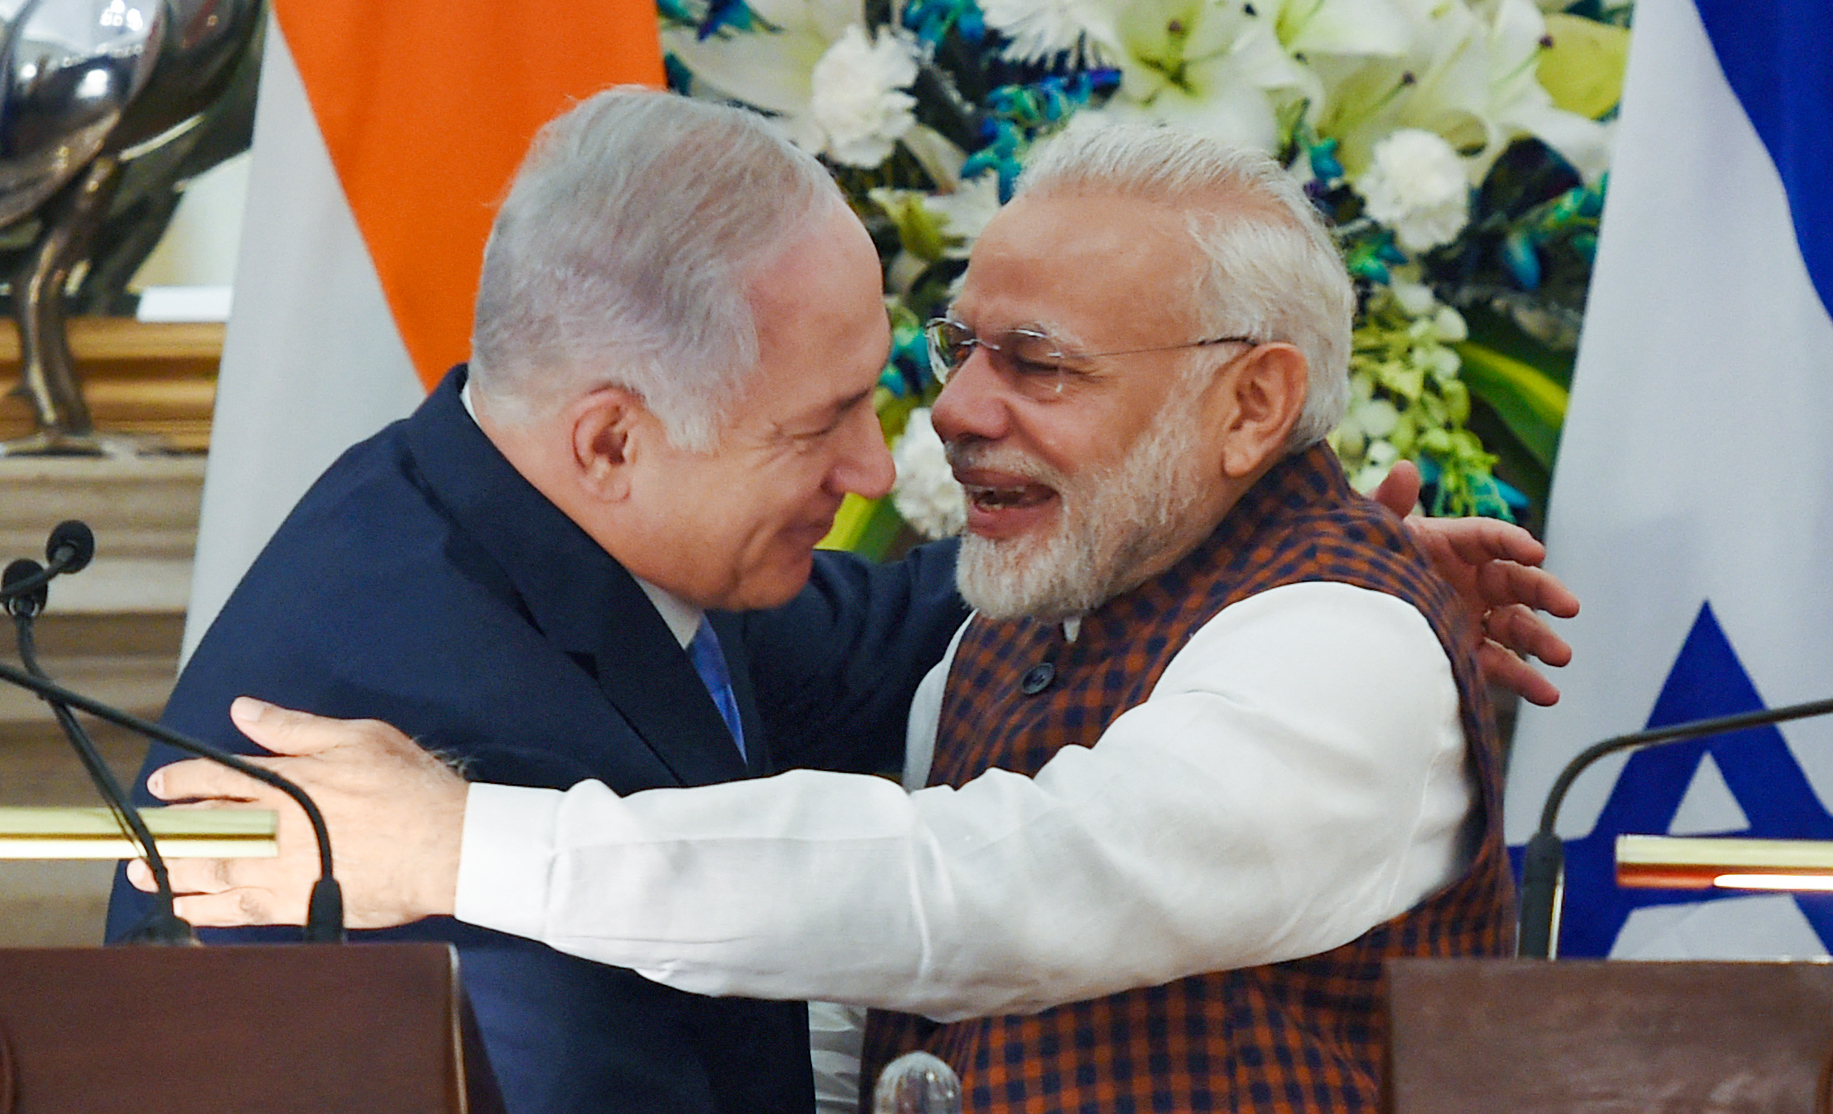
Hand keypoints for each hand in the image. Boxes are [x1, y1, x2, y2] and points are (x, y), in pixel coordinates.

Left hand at [127, 697, 466, 928]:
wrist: (447, 847)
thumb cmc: (412, 790)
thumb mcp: (359, 738)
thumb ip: (295, 728)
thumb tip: (245, 712)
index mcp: (287, 781)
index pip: (215, 777)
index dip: (182, 780)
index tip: (162, 786)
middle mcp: (276, 826)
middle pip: (203, 828)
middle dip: (167, 832)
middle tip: (139, 838)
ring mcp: (283, 870)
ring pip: (211, 872)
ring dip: (174, 874)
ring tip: (146, 876)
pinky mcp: (298, 904)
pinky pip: (238, 912)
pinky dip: (207, 912)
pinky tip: (190, 912)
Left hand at [1373, 461, 1580, 706]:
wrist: (1341, 612)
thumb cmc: (1359, 562)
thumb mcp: (1369, 533)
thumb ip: (1387, 504)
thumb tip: (1404, 469)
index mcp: (1451, 544)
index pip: (1489, 538)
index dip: (1512, 542)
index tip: (1534, 551)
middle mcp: (1471, 580)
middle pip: (1516, 582)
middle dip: (1545, 593)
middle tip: (1569, 606)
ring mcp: (1474, 618)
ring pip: (1517, 627)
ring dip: (1542, 641)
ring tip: (1562, 657)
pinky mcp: (1468, 652)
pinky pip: (1501, 665)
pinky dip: (1525, 680)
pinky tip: (1548, 694)